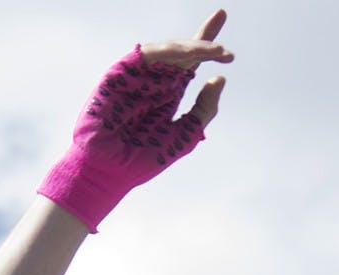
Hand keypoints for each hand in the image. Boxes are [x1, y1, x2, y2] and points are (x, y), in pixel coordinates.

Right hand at [37, 10, 233, 232]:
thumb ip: (203, 110)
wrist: (111, 171)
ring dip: (193, 49)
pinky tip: (190, 55)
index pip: (191, 64)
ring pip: (169, 51)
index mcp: (168, 93)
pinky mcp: (120, 73)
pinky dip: (170, 52)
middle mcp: (154, 80)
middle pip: (183, 52)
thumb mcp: (185, 135)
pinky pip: (147, 54)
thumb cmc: (143, 159)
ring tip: (215, 52)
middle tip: (226, 51)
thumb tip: (219, 78)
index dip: (207, 47)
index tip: (227, 38)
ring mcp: (137, 75)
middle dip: (205, 43)